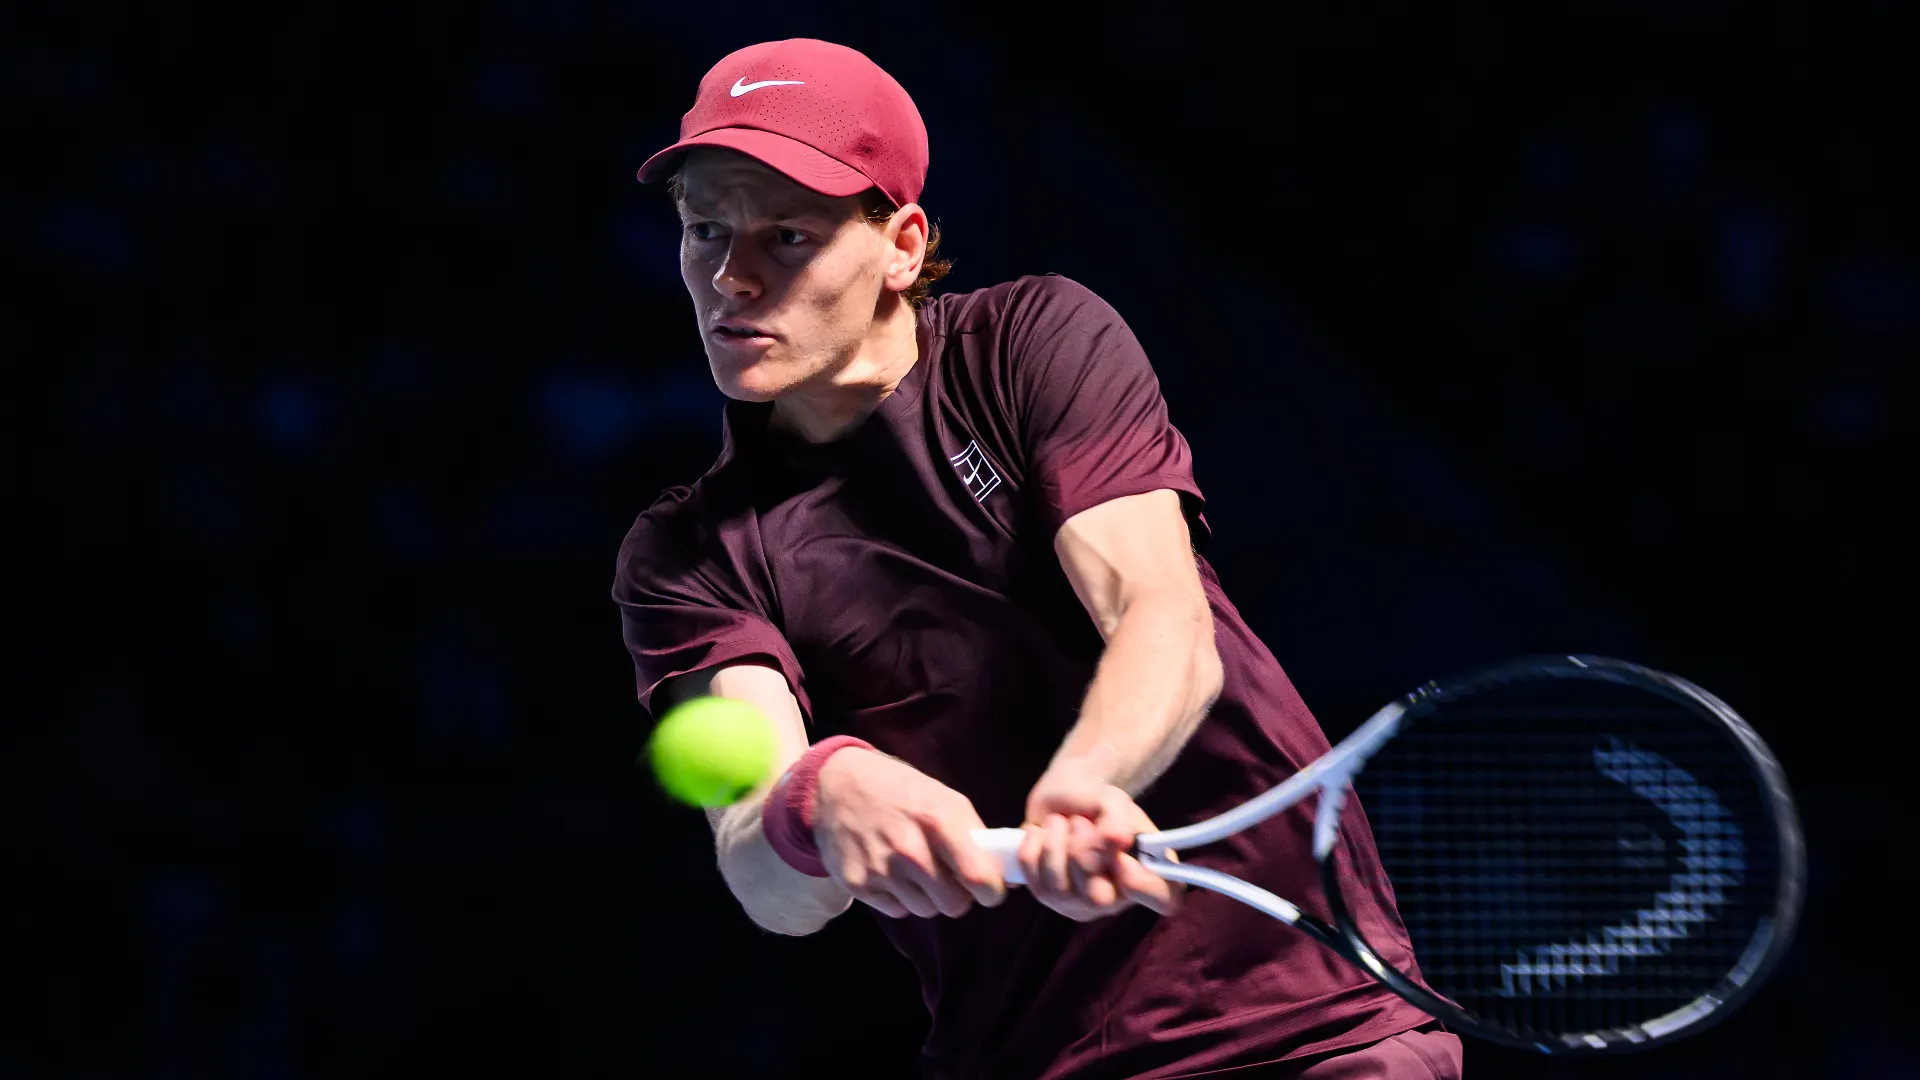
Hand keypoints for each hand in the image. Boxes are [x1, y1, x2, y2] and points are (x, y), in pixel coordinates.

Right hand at [812, 749, 1007, 919]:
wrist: (835, 787)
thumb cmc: (900, 791)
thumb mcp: (944, 798)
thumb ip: (975, 836)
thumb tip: (1004, 878)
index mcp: (937, 820)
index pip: (978, 879)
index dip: (991, 891)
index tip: (989, 889)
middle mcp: (909, 849)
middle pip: (954, 905)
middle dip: (957, 894)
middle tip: (948, 876)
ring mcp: (880, 869)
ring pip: (926, 910)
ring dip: (927, 896)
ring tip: (915, 868)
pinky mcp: (857, 884)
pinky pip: (897, 911)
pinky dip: (900, 898)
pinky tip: (891, 871)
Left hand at [1019, 763, 1181, 921]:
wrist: (1064, 796)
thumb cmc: (1098, 802)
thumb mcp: (1113, 801)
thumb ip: (1117, 820)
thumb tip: (1116, 840)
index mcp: (1150, 874)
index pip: (1165, 900)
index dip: (1144, 885)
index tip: (1122, 856)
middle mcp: (1119, 898)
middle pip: (1098, 898)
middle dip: (1082, 852)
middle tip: (1079, 822)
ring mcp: (1082, 904)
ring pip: (1060, 889)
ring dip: (1055, 844)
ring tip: (1060, 822)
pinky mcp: (1050, 898)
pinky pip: (1035, 881)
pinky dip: (1034, 848)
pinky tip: (1041, 833)